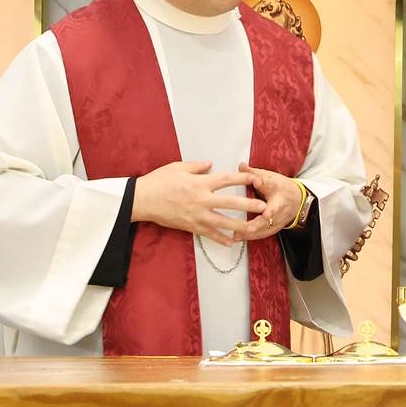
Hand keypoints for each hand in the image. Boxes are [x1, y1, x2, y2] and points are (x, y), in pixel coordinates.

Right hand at [133, 161, 259, 242]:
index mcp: (200, 183)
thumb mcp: (177, 167)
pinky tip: (232, 242)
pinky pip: (208, 234)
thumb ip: (197, 166)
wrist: (141, 200)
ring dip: (240, 225)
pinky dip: (220, 238)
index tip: (256, 178)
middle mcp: (201, 199)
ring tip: (255, 228)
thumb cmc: (158, 181)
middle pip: (230, 202)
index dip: (243, 178)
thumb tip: (211, 164)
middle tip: (264, 207)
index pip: (226, 180)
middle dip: (249, 205)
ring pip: (223, 222)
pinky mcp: (190, 226)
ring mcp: (196, 215)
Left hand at [237, 162, 306, 242]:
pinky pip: (264, 233)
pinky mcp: (276, 226)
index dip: (264, 182)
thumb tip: (241, 166)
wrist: (298, 200)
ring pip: (267, 224)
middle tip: (258, 216)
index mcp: (277, 187)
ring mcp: (279, 217)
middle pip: (273, 209)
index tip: (257, 181)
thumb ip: (254, 173)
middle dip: (266, 214)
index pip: (271, 184)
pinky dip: (251, 236)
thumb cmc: (281, 187)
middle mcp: (280, 203)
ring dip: (254, 229)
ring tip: (239, 231)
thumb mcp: (270, 176)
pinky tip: (238, 236)